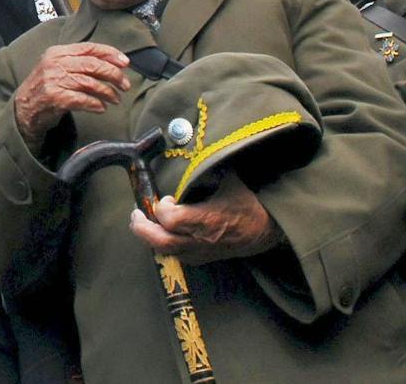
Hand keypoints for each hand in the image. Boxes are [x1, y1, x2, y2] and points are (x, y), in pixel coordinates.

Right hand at [12, 43, 131, 145]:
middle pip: (92, 64)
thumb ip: (78, 61)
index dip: (110, 53)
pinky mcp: (55, 97)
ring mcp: (54, 80)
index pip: (89, 48)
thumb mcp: (57, 67)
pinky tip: (101, 108)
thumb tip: (112, 62)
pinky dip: (95, 104)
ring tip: (115, 98)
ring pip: (90, 83)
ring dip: (107, 92)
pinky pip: (82, 100)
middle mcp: (55, 63)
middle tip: (125, 84)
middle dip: (113, 74)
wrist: (24, 108)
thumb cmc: (45, 87)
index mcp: (57, 52)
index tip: (125, 62)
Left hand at [128, 175, 283, 264]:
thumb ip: (208, 167)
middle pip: (161, 242)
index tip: (167, 198)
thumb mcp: (231, 178)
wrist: (270, 229)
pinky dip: (165, 246)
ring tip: (144, 222)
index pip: (171, 219)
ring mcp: (202, 252)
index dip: (161, 208)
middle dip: (142, 228)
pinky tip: (162, 233)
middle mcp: (202, 239)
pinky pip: (177, 257)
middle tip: (136, 215)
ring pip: (167, 252)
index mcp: (208, 219)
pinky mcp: (204, 258)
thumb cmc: (250, 202)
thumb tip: (192, 146)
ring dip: (151, 238)